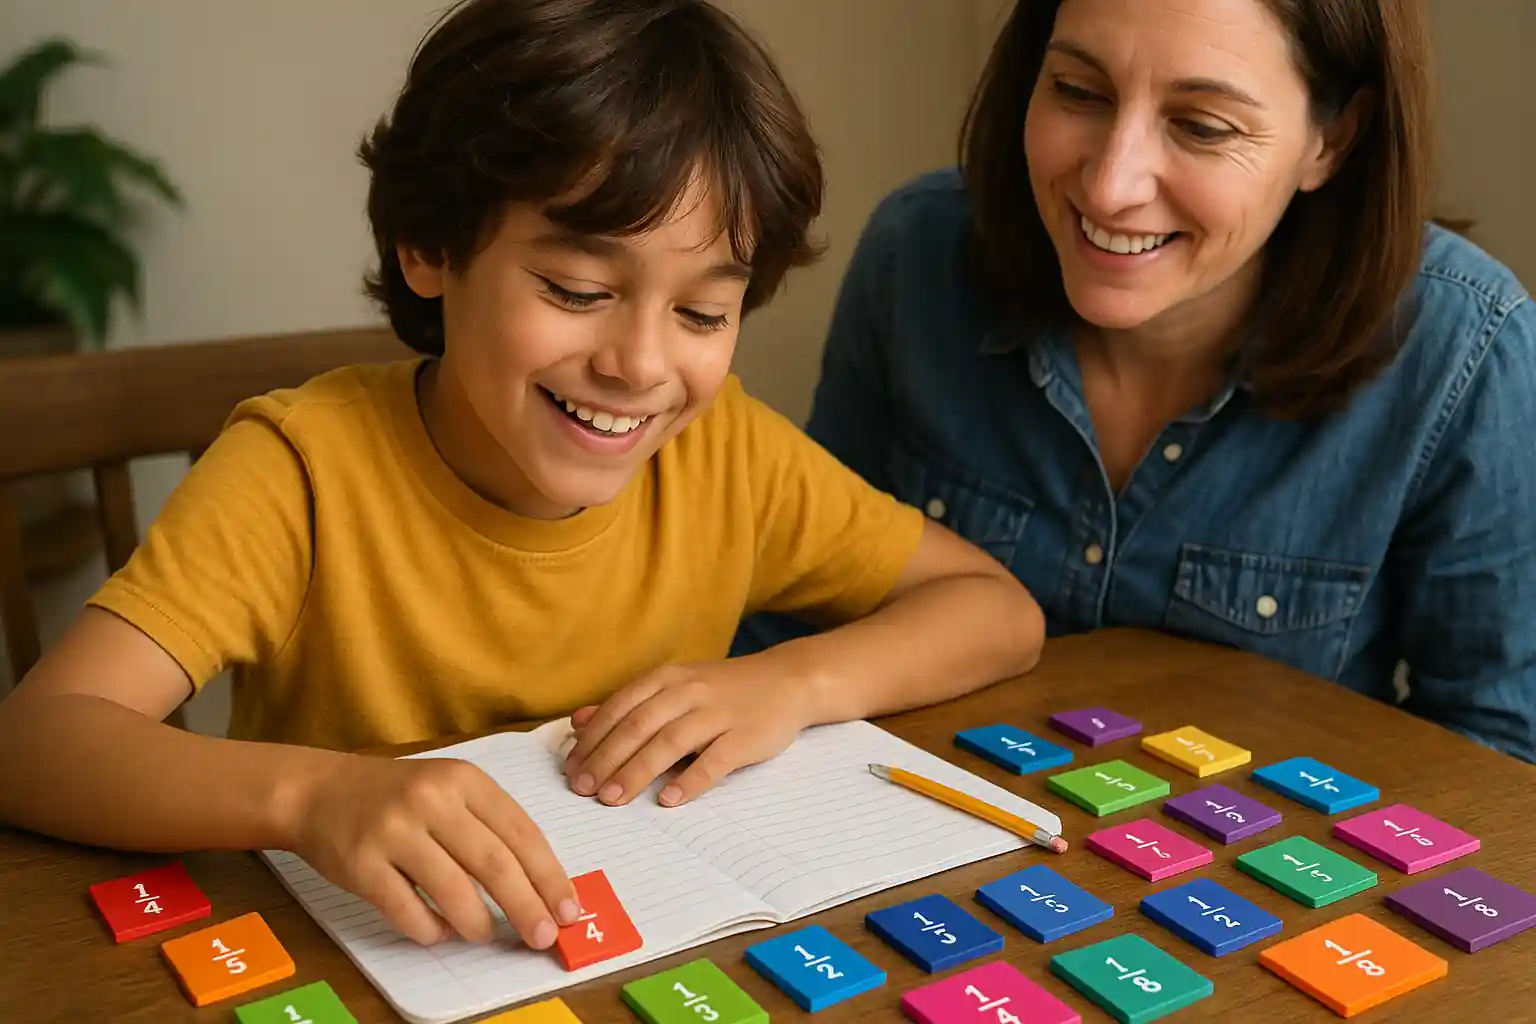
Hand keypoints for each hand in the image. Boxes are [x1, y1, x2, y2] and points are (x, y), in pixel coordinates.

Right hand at [289, 753, 580, 946]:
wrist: (318, 791)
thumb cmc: (396, 796)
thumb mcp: (448, 789)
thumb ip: (488, 827)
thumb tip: (539, 886)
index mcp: (464, 779)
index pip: (522, 832)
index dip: (550, 876)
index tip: (568, 908)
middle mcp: (432, 799)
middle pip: (496, 864)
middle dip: (528, 907)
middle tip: (544, 936)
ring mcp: (394, 830)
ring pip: (454, 890)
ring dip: (478, 923)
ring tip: (486, 933)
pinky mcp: (361, 863)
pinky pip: (407, 910)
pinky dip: (430, 930)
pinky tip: (439, 932)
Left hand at [562, 659, 812, 807]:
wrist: (787, 680)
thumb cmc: (721, 690)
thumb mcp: (673, 686)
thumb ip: (627, 704)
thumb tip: (578, 723)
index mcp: (667, 679)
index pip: (619, 708)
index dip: (592, 740)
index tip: (570, 770)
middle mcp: (689, 692)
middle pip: (638, 726)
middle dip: (606, 759)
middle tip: (582, 790)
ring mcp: (718, 713)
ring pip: (670, 742)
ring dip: (636, 771)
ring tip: (612, 799)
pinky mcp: (745, 736)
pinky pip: (714, 760)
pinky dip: (689, 781)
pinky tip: (667, 800)